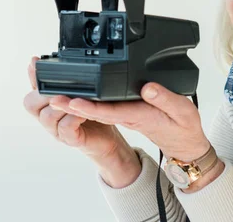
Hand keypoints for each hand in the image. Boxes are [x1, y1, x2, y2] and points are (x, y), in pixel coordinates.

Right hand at [23, 56, 140, 187]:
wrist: (106, 138)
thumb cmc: (91, 114)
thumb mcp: (79, 94)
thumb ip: (68, 81)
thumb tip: (61, 60)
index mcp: (47, 105)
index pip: (32, 88)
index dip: (32, 75)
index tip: (35, 60)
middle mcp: (47, 118)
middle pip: (30, 103)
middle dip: (43, 92)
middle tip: (60, 85)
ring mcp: (56, 130)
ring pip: (46, 116)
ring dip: (61, 104)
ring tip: (75, 97)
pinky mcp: (69, 140)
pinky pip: (64, 128)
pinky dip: (73, 118)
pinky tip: (83, 112)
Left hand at [50, 81, 211, 162]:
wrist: (185, 145)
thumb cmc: (184, 128)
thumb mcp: (183, 111)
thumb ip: (166, 99)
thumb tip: (147, 88)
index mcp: (137, 116)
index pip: (106, 112)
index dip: (87, 107)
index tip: (69, 101)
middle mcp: (126, 116)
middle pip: (92, 111)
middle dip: (70, 103)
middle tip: (48, 94)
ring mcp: (124, 115)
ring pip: (93, 109)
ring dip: (73, 101)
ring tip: (54, 89)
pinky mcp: (125, 112)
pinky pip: (101, 107)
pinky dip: (86, 99)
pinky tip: (77, 92)